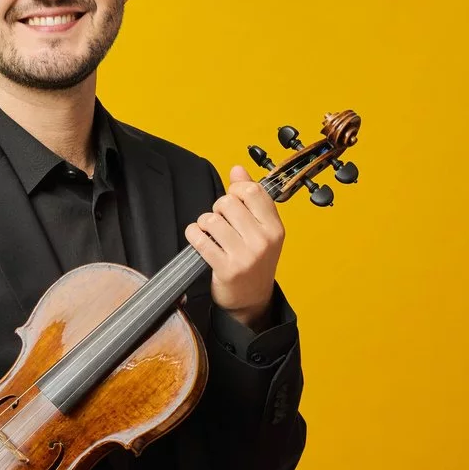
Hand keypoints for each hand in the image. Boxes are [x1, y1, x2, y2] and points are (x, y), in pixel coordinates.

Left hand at [184, 165, 284, 328]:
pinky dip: (194, 234)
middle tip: (220, 221)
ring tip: (211, 232)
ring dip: (205, 223)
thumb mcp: (262, 229)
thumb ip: (251, 198)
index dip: (236, 190)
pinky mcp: (226, 269)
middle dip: (218, 208)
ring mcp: (245, 256)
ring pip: (211, 219)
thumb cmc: (256, 261)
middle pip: (228, 203)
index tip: (233, 199)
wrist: (252, 300)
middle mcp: (262, 241)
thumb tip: (238, 169)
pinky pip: (200, 239)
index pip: (252, 191)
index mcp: (275, 228)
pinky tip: (198, 238)